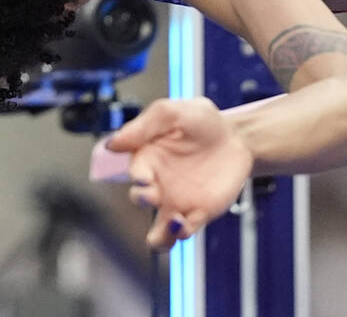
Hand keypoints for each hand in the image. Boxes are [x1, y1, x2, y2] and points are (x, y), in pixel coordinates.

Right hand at [106, 97, 252, 250]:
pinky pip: (182, 234)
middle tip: (154, 193)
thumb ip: (142, 126)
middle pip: (140, 200)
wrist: (236, 137)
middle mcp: (158, 184)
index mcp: (147, 159)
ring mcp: (176, 202)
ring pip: (156, 233)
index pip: (134, 173)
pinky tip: (183, 223)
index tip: (144, 177)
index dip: (137, 178)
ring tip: (172, 222)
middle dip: (143, 199)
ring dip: (158, 235)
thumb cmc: (201, 121)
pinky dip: (179, 234)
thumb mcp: (171, 113)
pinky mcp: (198, 214)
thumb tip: (110, 143)